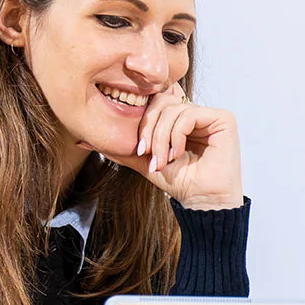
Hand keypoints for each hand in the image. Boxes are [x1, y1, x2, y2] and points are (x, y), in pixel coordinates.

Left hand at [86, 84, 243, 209]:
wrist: (202, 201)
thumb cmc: (179, 183)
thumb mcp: (143, 162)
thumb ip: (119, 148)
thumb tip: (82, 140)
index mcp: (180, 118)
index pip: (154, 104)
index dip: (143, 123)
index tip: (139, 150)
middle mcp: (196, 112)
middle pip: (161, 102)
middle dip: (149, 129)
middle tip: (147, 154)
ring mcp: (210, 114)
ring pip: (172, 109)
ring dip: (161, 137)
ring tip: (162, 160)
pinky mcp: (223, 119)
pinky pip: (188, 114)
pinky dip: (176, 136)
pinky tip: (176, 154)